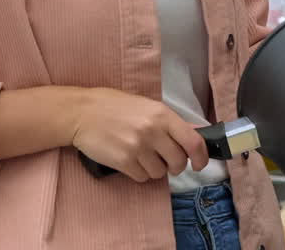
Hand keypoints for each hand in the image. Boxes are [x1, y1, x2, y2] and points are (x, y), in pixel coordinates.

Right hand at [70, 88, 209, 182]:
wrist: (82, 113)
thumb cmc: (115, 107)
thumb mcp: (147, 106)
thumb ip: (170, 122)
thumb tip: (195, 135)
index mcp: (163, 114)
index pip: (193, 141)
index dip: (202, 157)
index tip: (200, 164)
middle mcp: (153, 131)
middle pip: (178, 162)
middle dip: (174, 166)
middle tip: (165, 160)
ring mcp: (138, 147)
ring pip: (159, 173)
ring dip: (154, 169)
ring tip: (141, 155)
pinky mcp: (123, 161)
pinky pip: (142, 177)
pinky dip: (138, 173)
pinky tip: (129, 160)